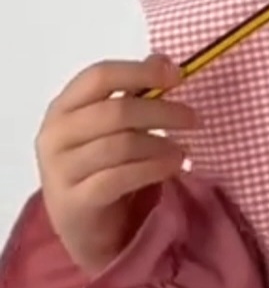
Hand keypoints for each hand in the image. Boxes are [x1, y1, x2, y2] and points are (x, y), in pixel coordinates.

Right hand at [34, 55, 201, 275]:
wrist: (85, 228)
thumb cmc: (101, 168)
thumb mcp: (114, 128)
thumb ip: (133, 92)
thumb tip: (162, 60)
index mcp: (63, 108)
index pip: (99, 76)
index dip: (140, 71)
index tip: (177, 75)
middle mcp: (56, 135)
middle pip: (116, 110)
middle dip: (162, 111)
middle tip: (193, 118)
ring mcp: (61, 170)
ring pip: (121, 145)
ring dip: (161, 144)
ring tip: (183, 150)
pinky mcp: (75, 202)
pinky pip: (120, 178)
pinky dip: (154, 168)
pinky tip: (174, 166)